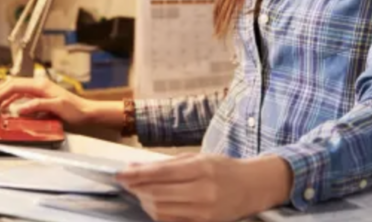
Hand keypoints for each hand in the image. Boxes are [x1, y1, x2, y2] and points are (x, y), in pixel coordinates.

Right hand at [0, 77, 98, 128]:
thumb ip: (38, 106)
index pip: (14, 86)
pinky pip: (22, 96)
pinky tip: (8, 108)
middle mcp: (39, 85)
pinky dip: (12, 101)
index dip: (0, 95)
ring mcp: (40, 91)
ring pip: (16, 90)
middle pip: (12, 85)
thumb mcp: (57, 107)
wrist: (87, 113)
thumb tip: (20, 108)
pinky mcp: (42, 97)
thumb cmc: (75, 110)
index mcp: (41, 85)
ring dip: (4, 97)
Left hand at [117, 154, 292, 221]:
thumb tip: (133, 168)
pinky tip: (154, 204)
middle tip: (129, 182)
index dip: (137, 175)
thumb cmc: (222, 169)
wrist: (251, 188)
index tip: (120, 174)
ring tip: (141, 192)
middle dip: (138, 189)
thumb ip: (165, 164)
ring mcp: (204, 212)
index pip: (161, 173)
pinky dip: (157, 214)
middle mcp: (203, 192)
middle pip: (158, 195)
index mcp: (201, 169)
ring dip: (145, 202)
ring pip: (161, 211)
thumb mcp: (197, 158)